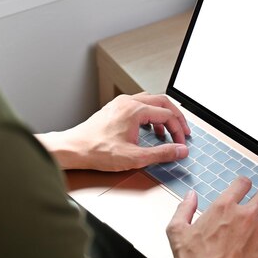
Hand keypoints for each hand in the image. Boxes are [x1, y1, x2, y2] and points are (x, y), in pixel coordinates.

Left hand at [36, 93, 190, 170]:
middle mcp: (128, 102)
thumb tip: (180, 151)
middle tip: (183, 131)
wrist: (73, 149)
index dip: (179, 130)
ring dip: (162, 114)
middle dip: (176, 117)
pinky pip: (139, 104)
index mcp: (135, 110)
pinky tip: (148, 129)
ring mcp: (120, 103)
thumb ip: (162, 153)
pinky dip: (149, 114)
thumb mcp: (135, 157)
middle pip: (162, 102)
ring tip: (167, 132)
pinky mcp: (114, 108)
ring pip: (150, 101)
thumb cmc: (97, 151)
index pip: (167, 115)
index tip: (181, 143)